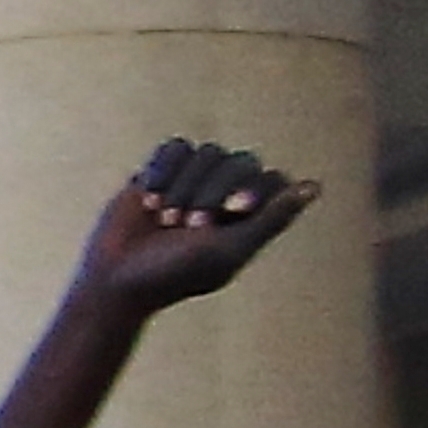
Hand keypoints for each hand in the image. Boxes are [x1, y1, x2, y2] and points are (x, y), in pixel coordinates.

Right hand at [64, 138, 315, 328]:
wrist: (113, 280)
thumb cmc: (174, 274)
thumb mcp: (227, 251)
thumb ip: (271, 219)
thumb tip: (314, 186)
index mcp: (250, 216)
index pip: (270, 178)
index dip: (250, 189)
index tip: (229, 213)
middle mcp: (226, 193)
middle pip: (238, 161)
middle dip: (210, 191)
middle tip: (184, 225)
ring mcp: (193, 179)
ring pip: (206, 152)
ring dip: (182, 185)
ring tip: (162, 218)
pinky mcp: (161, 170)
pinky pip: (176, 147)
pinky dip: (162, 170)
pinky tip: (147, 196)